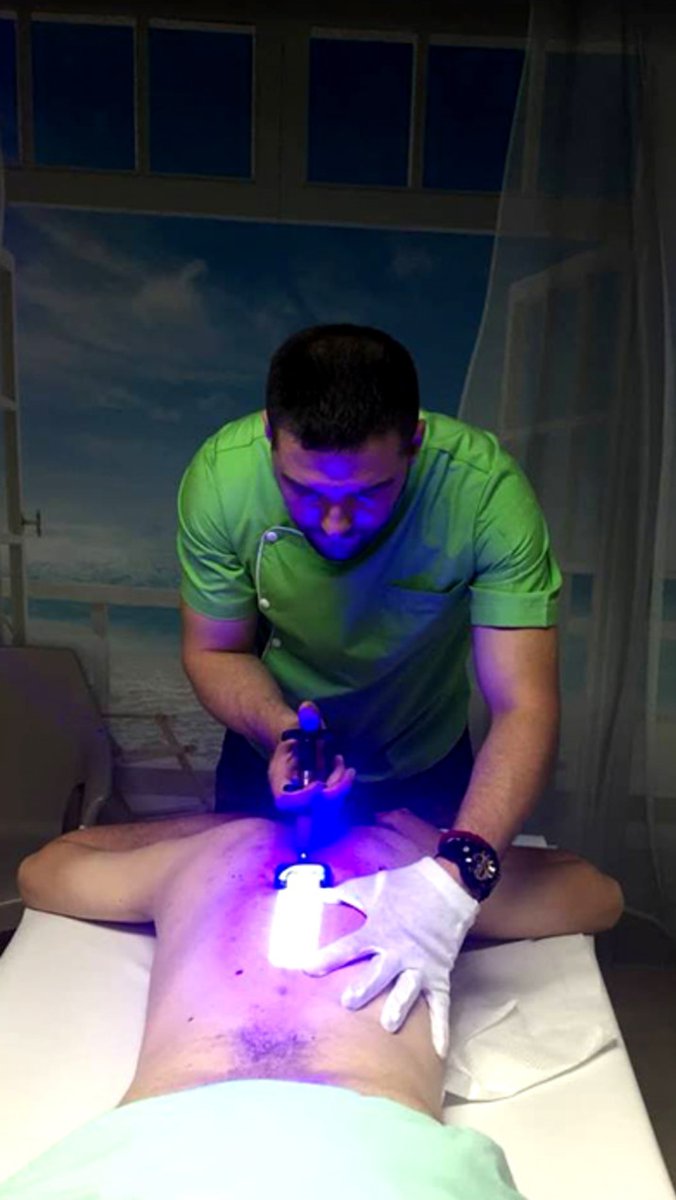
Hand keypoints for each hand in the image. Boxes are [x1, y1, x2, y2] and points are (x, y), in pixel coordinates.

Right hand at [268, 701, 355, 810]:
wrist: (295, 737)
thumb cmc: (295, 730)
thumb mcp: (299, 722)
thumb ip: (305, 718)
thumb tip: (308, 707)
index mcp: (279, 777)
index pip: (285, 800)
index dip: (303, 799)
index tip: (320, 785)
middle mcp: (291, 792)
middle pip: (308, 810)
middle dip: (332, 795)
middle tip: (346, 774)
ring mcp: (305, 796)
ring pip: (324, 808)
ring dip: (340, 789)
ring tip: (345, 768)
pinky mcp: (319, 796)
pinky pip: (333, 800)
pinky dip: (342, 786)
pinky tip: (344, 768)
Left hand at [302, 857, 478, 1056]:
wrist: (447, 886)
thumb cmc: (405, 887)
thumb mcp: (371, 886)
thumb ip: (344, 894)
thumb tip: (317, 896)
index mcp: (379, 930)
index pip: (349, 946)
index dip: (328, 957)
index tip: (308, 969)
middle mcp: (399, 951)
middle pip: (378, 972)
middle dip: (364, 987)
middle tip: (348, 1003)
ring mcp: (420, 965)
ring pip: (408, 989)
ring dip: (398, 1007)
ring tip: (387, 1025)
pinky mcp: (439, 975)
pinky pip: (440, 1004)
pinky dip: (440, 1028)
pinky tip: (438, 1051)